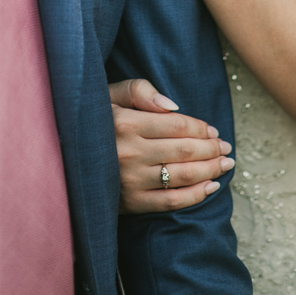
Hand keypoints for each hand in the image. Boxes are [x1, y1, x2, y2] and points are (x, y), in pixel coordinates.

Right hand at [109, 79, 234, 212]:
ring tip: (226, 164)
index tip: (213, 130)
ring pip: (181, 176)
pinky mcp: (130, 203)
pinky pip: (171, 201)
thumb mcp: (111, 94)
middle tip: (226, 147)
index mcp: (124, 122)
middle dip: (211, 149)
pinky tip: (211, 186)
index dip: (201, 127)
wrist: (69, 154)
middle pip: (184, 151)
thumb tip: (173, 106)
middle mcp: (127, 152)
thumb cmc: (97, 118)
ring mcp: (129, 180)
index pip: (176, 125)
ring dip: (210, 170)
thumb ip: (140, 91)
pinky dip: (196, 195)